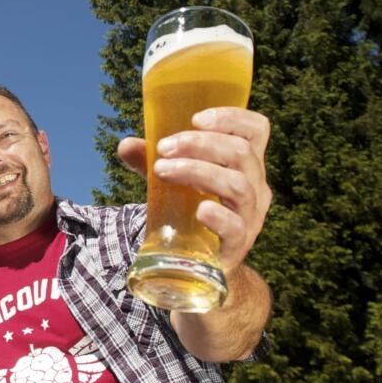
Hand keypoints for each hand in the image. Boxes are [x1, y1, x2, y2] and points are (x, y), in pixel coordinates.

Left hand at [118, 108, 271, 272]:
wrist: (202, 264)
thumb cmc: (192, 211)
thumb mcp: (173, 181)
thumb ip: (151, 162)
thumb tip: (126, 145)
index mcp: (245, 163)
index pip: (255, 130)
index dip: (231, 118)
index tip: (195, 119)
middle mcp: (254, 186)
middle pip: (240, 153)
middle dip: (199, 144)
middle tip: (163, 149)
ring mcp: (250, 216)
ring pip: (237, 185)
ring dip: (197, 171)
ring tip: (162, 171)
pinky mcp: (239, 245)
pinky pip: (236, 227)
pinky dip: (219, 216)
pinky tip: (200, 209)